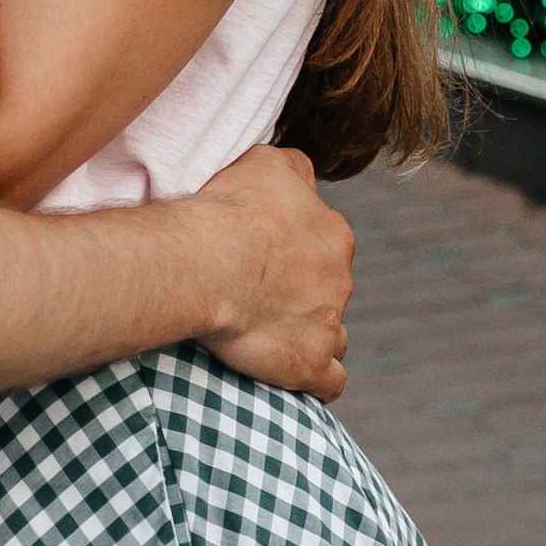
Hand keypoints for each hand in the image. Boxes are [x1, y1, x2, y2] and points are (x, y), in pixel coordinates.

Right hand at [195, 146, 354, 400]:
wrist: (206, 261)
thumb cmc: (230, 209)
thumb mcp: (266, 163)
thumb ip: (295, 169)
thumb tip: (305, 176)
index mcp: (333, 233)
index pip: (328, 245)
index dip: (299, 253)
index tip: (266, 259)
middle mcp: (339, 279)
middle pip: (330, 291)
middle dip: (305, 295)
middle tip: (260, 297)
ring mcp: (328, 323)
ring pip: (336, 334)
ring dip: (314, 335)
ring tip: (277, 338)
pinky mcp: (309, 362)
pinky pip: (331, 381)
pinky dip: (319, 381)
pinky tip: (299, 378)